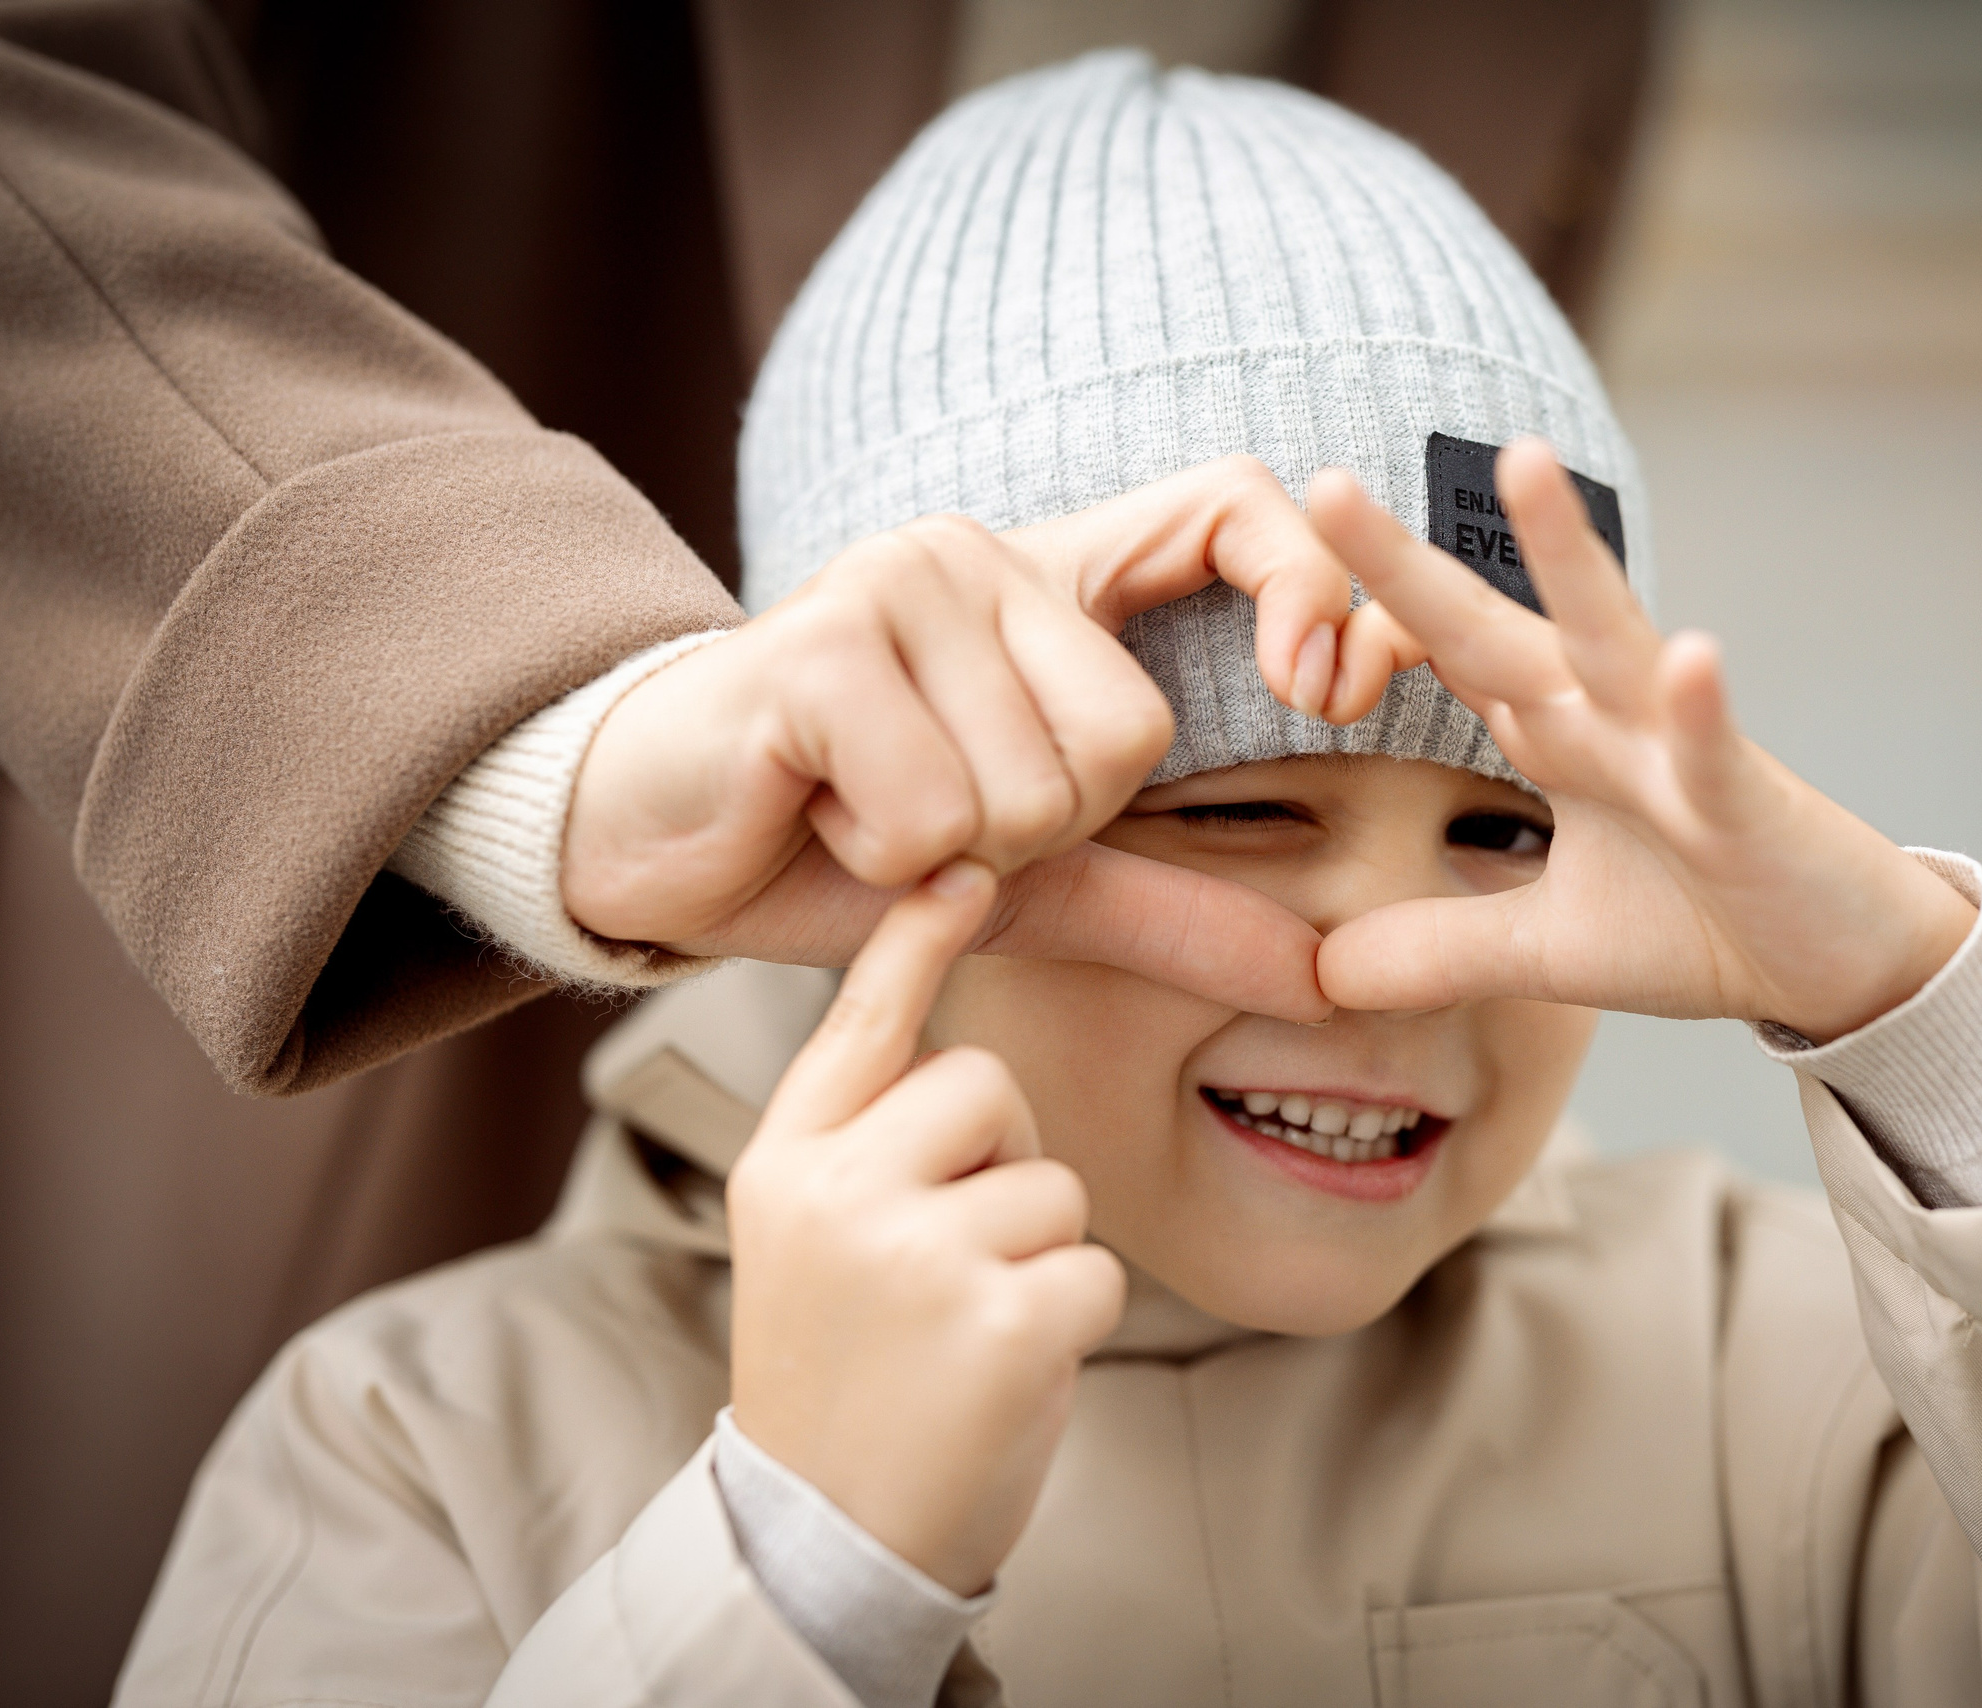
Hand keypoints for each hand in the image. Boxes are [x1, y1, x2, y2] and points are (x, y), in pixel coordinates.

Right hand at [563, 457, 1400, 1021]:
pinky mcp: (819, 647)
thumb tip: (1328, 979)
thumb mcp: (1035, 883)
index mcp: (1049, 581)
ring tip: (865, 815)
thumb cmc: (840, 843)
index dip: (1305, 584)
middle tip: (936, 818)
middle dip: (1044, 831)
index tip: (1324, 690)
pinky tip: (818, 816)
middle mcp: (979, 553)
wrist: (653, 846)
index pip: (1230, 503)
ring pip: (1030, 791)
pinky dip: (882, 863)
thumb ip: (1176, 913)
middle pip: (1127, 736)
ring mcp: (895, 583)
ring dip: (952, 858)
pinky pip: (934, 815)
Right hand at [726, 861, 1124, 1595]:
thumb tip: (949, 1049)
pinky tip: (1005, 1370)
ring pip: (1053, 1182)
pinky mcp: (1001, 1323)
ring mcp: (918, 1256)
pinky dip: (1073, 1320)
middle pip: (986, 1084)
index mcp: (786, 1162)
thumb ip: (864, 1141)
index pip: (861, 1022)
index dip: (916, 939)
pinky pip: (1094, 1267)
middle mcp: (840, 1193)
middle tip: (951, 1258)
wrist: (826, 1533)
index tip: (963, 866)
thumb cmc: (842, 1373)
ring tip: (964, 1327)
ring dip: (1037, 1253)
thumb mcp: (811, 1238)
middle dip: (1002, 1158)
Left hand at [1307, 440, 1975, 1040]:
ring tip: (1523, 464)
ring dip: (1570, 555)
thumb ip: (1438, 948)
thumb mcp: (1545, 952)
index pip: (1444, 661)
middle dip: (1410, 563)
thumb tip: (1322, 975)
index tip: (1276, 595)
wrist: (1835, 967)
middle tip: (1327, 483)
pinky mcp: (1747, 801)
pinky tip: (1694, 654)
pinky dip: (1704, 706)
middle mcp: (1606, 717)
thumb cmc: (1701, 926)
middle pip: (1491, 626)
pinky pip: (1718, 747)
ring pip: (1612, 635)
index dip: (1364, 627)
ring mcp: (1679, 747)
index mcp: (1555, 735)